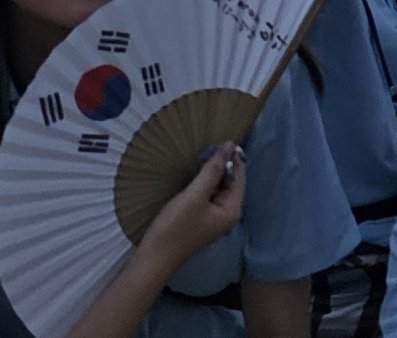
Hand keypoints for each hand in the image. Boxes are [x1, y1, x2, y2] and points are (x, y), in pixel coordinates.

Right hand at [139, 141, 248, 268]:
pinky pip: (208, 194)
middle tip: (206, 146)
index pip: (240, 176)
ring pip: (218, 187)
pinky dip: (204, 182)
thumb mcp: (194, 195)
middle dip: (222, 164)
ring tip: (200, 155)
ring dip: (211, 172)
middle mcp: (228, 213)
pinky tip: (194, 174)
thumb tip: (228, 146)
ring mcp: (214, 217)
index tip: (219, 139)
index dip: (232, 157)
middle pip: (231, 181)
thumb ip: (212, 171)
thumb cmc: (176, 226)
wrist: (155, 256)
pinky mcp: (202, 217)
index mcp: (232, 209)